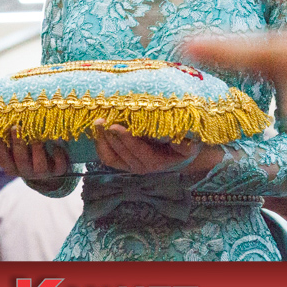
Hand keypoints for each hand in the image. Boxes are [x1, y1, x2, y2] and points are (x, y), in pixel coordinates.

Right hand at [0, 129, 67, 181]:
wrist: (48, 170)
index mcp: (12, 167)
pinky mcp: (59, 171)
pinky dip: (59, 156)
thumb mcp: (8, 155)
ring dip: (37, 150)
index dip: (0, 148)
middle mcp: (27, 172)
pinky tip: (56, 145)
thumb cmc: (23, 157)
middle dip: (18, 144)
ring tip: (36, 136)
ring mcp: (43, 172)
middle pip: (20, 161)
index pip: (3, 160)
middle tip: (16, 127)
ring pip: (40, 165)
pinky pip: (60, 167)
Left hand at [92, 120, 208, 174]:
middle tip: (102, 119)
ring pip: (111, 156)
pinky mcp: (123, 163)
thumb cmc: (183, 145)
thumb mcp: (189, 144)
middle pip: (122, 152)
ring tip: (97, 122)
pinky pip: (108, 158)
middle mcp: (141, 166)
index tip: (116, 126)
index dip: (127, 139)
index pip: (139, 151)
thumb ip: (185, 144)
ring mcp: (130, 165)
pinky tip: (97, 132)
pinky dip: (100, 146)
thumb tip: (178, 137)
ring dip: (102, 140)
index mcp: (157, 162)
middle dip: (111, 136)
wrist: (179, 154)